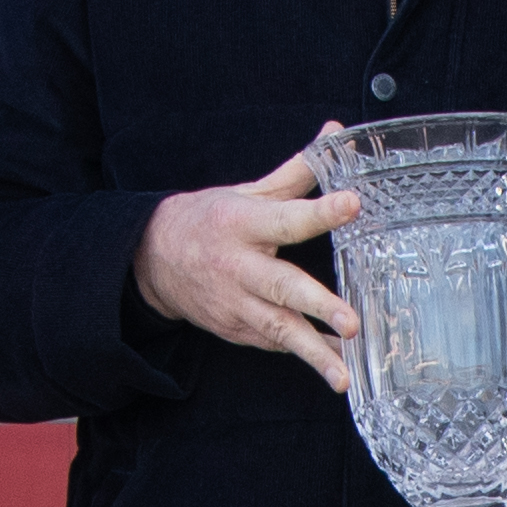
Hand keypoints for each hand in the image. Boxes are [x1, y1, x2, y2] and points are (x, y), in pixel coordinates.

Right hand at [132, 151, 360, 386]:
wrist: (153, 259)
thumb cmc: (210, 220)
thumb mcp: (249, 193)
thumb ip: (297, 171)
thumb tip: (335, 132)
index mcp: (243, 224)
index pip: (286, 216)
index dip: (320, 211)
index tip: (352, 204)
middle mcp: (239, 266)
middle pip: (281, 286)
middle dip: (317, 305)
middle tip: (350, 322)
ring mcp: (236, 303)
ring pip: (278, 329)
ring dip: (313, 353)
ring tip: (343, 374)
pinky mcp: (237, 329)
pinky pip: (275, 345)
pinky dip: (305, 356)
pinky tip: (337, 367)